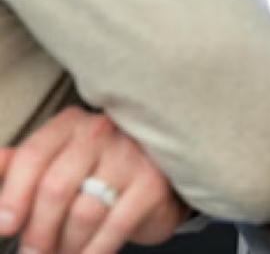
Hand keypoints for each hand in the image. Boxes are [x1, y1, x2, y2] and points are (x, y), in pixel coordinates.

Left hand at [0, 107, 190, 253]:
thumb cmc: (96, 171)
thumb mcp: (56, 160)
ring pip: (83, 213)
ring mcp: (130, 156)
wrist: (158, 175)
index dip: (13, 196)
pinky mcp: (152, 183)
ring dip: (66, 246)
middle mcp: (101, 132)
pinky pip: (114, 227)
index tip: (5, 227)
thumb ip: (18, 166)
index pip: (32, 156)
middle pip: (55, 188)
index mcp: (69, 124)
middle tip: (33, 253)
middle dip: (37, 232)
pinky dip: (95, 251)